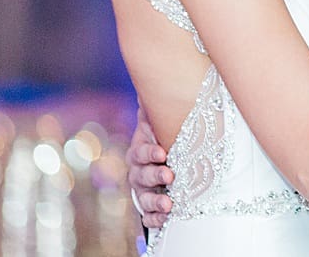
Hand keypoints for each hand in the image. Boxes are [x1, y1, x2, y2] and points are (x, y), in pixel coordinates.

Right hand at [127, 107, 173, 228]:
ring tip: (169, 203)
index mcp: (140, 151)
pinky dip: (156, 218)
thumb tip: (149, 90)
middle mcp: (138, 172)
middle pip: (141, 175)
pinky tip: (166, 218)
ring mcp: (143, 191)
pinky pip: (148, 216)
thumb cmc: (167, 137)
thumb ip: (155, 110)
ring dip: (155, 201)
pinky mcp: (149, 207)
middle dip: (155, 175)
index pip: (141, 151)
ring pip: (144, 198)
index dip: (149, 151)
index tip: (162, 151)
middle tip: (169, 174)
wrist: (168, 157)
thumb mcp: (162, 122)